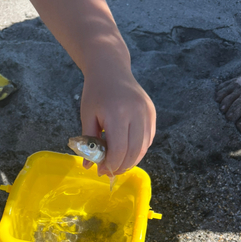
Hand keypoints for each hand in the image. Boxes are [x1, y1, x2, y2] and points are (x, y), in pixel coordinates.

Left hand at [80, 60, 155, 175]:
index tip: (101, 171)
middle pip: (134, 152)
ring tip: (117, 165)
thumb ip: (89, 142)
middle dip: (121, 166)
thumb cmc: (96, 93)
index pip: (119, 149)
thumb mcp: (87, 116)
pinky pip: (148, 139)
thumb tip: (88, 167)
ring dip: (131, 161)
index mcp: (118, 113)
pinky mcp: (152, 113)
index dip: (111, 164)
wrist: (111, 69)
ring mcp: (147, 113)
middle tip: (109, 172)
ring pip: (143, 148)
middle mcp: (137, 113)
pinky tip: (126, 152)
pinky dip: (138, 150)